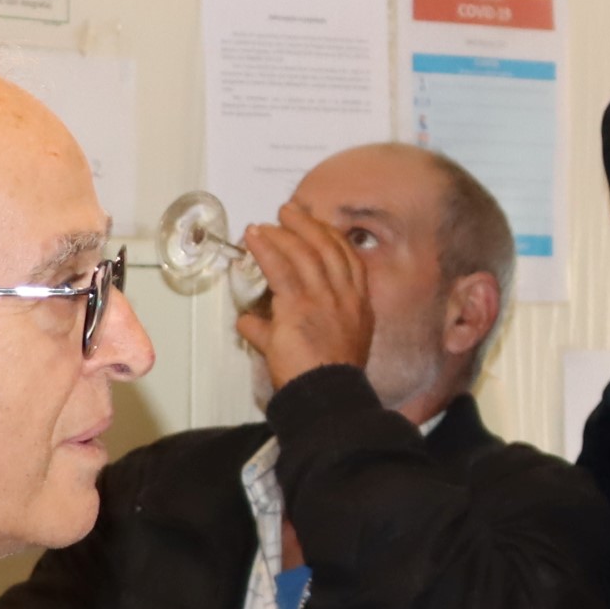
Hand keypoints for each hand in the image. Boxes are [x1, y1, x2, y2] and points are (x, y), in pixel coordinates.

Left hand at [236, 204, 374, 389]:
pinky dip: (266, 249)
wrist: (326, 396)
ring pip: (305, 253)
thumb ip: (280, 329)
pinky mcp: (299, 306)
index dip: (332, 238)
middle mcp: (346, 297)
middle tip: (289, 213)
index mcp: (359, 306)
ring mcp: (324, 300)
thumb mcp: (312, 350)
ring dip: (284, 233)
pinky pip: (281, 268)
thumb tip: (250, 323)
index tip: (318, 227)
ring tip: (265, 224)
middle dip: (308, 226)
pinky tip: (255, 237)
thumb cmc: (325, 379)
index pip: (350, 261)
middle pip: (329, 248)